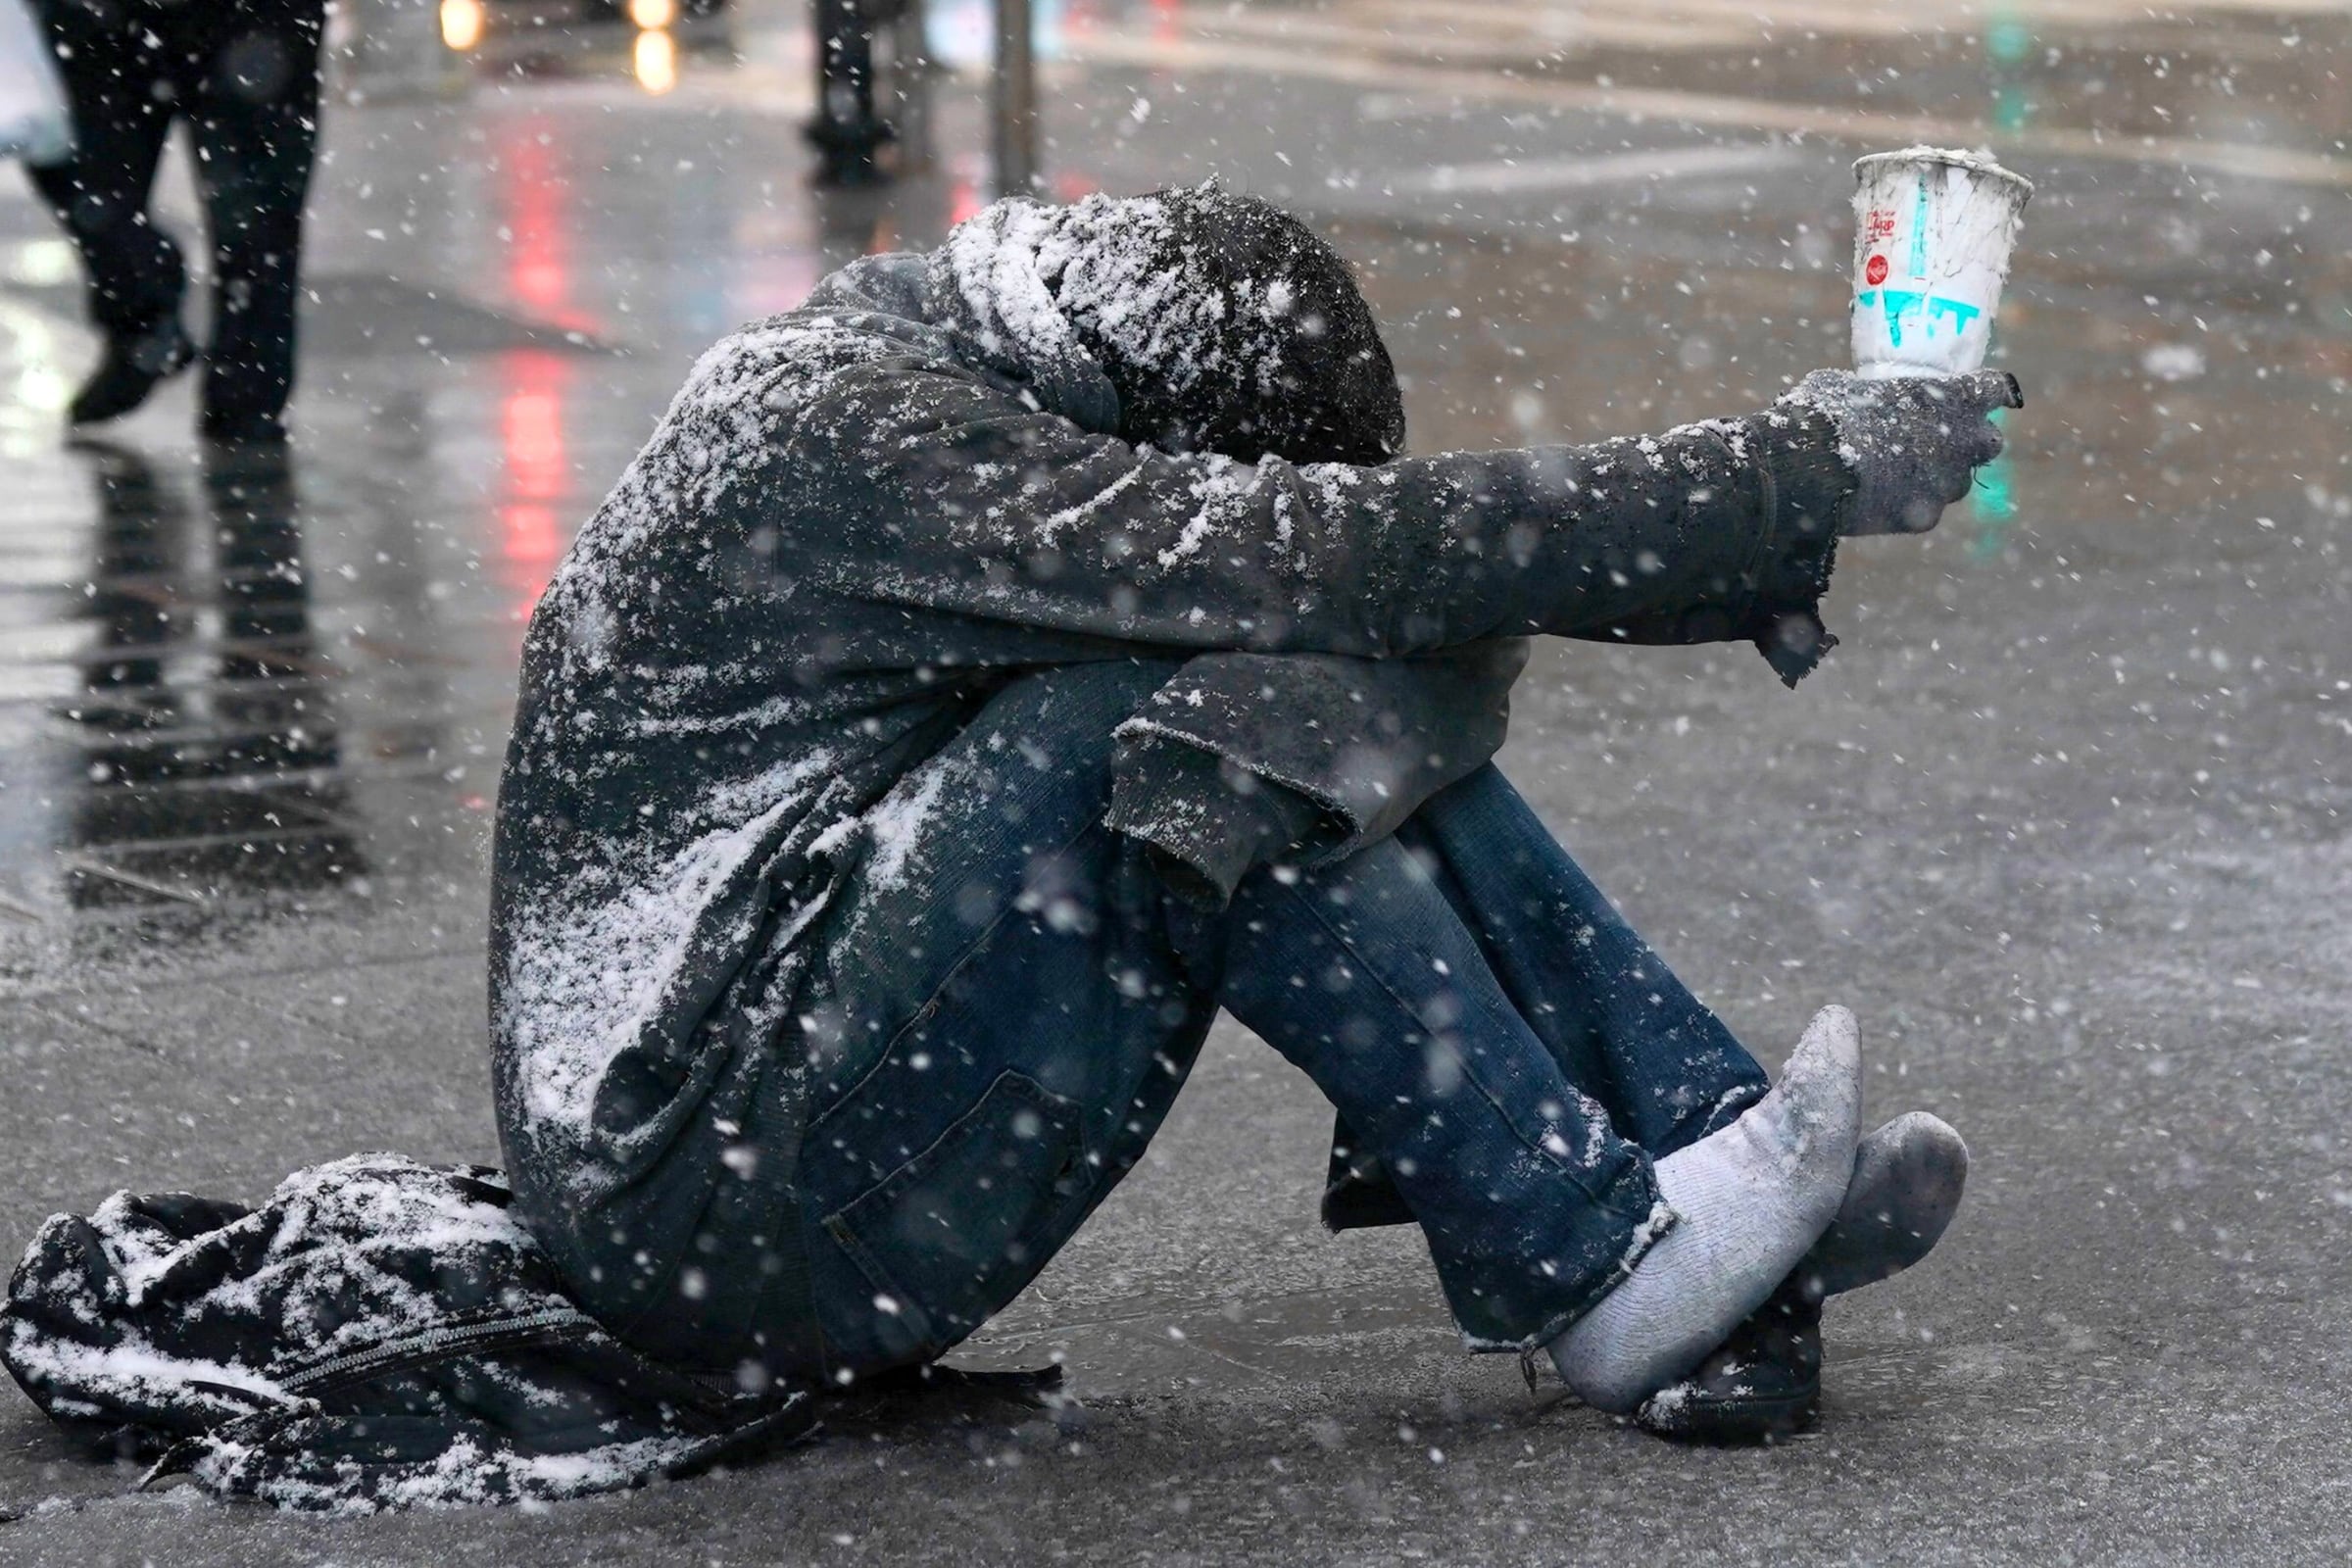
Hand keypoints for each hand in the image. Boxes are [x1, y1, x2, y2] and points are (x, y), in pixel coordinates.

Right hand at [1776, 369, 2022, 535]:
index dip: (1988, 392)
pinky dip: (1906, 506)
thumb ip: (1874, 390)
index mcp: (1954, 397)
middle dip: (1970, 443)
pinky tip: (1878, 501)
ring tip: (1899, 476)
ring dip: (1937, 478)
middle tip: (1943, 442)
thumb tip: (1857, 393)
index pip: (1995, 389)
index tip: (1979, 395)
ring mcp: (1948, 484)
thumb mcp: (1850, 385)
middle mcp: (1965, 441)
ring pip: (1956, 483)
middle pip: (1989, 442)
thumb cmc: (1830, 412)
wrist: (1813, 467)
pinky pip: (1924, 510)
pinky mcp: (1925, 517)